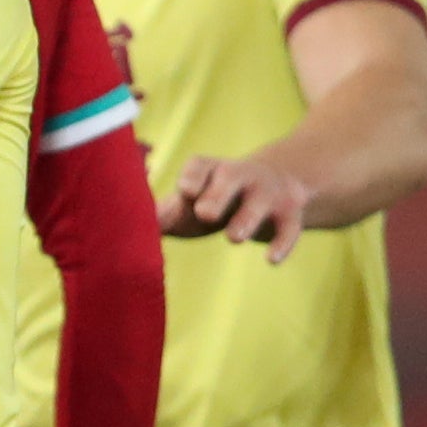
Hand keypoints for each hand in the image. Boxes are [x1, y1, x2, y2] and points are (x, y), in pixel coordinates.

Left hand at [162, 150, 314, 260]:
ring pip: (260, 202)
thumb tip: (138, 228)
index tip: (184, 190)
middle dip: (218, 195)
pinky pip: (289, 228)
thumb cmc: (214, 200)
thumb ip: (167, 214)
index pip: (199, 166)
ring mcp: (267, 192)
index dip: (192, 176)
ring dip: (247, 219)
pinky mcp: (289, 213)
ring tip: (233, 238)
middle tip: (205, 214)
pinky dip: (282, 243)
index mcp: (210, 170)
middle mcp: (240, 174)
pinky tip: (271, 260)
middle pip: (231, 177)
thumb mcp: (190, 204)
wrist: (272, 187)